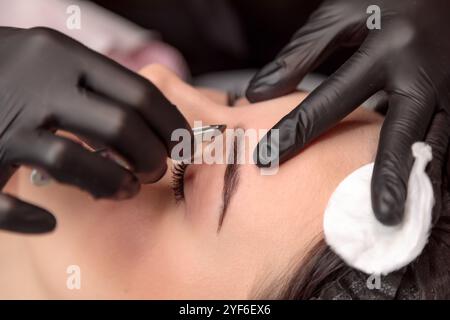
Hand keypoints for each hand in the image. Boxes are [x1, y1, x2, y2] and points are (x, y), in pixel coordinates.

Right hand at [0, 27, 190, 232]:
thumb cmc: (14, 70)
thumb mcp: (55, 58)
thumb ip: (99, 82)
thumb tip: (159, 113)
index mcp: (63, 57)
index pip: (140, 93)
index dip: (171, 125)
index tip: (184, 145)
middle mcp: (35, 85)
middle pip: (118, 127)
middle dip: (150, 157)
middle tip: (156, 171)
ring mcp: (4, 123)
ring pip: (72, 161)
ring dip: (110, 184)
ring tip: (126, 191)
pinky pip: (3, 202)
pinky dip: (30, 218)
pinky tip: (48, 222)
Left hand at [247, 0, 449, 225]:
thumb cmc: (385, 2)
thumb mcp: (341, 17)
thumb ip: (300, 54)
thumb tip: (257, 94)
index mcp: (387, 48)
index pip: (333, 98)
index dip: (297, 130)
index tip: (267, 160)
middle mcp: (420, 73)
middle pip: (401, 132)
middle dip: (388, 175)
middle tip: (376, 215)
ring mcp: (446, 89)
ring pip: (433, 144)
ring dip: (417, 183)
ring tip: (401, 219)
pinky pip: (441, 141)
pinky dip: (427, 169)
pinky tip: (414, 195)